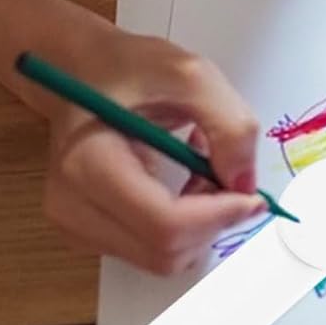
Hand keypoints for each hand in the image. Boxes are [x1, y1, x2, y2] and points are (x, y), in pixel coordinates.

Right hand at [41, 24, 267, 276]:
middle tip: (228, 171)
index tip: (253, 195)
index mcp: (89, 164)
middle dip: (212, 221)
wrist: (78, 71)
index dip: (218, 217)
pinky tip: (187, 182)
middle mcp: (72, 206)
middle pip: (164, 252)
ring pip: (162, 258)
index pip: (164, 224)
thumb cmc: (127, 67)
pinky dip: (184, 225)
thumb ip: (229, 125)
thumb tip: (245, 184)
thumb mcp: (191, 74)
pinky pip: (151, 249)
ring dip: (200, 224)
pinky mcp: (88, 232)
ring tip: (203, 166)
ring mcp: (76, 225)